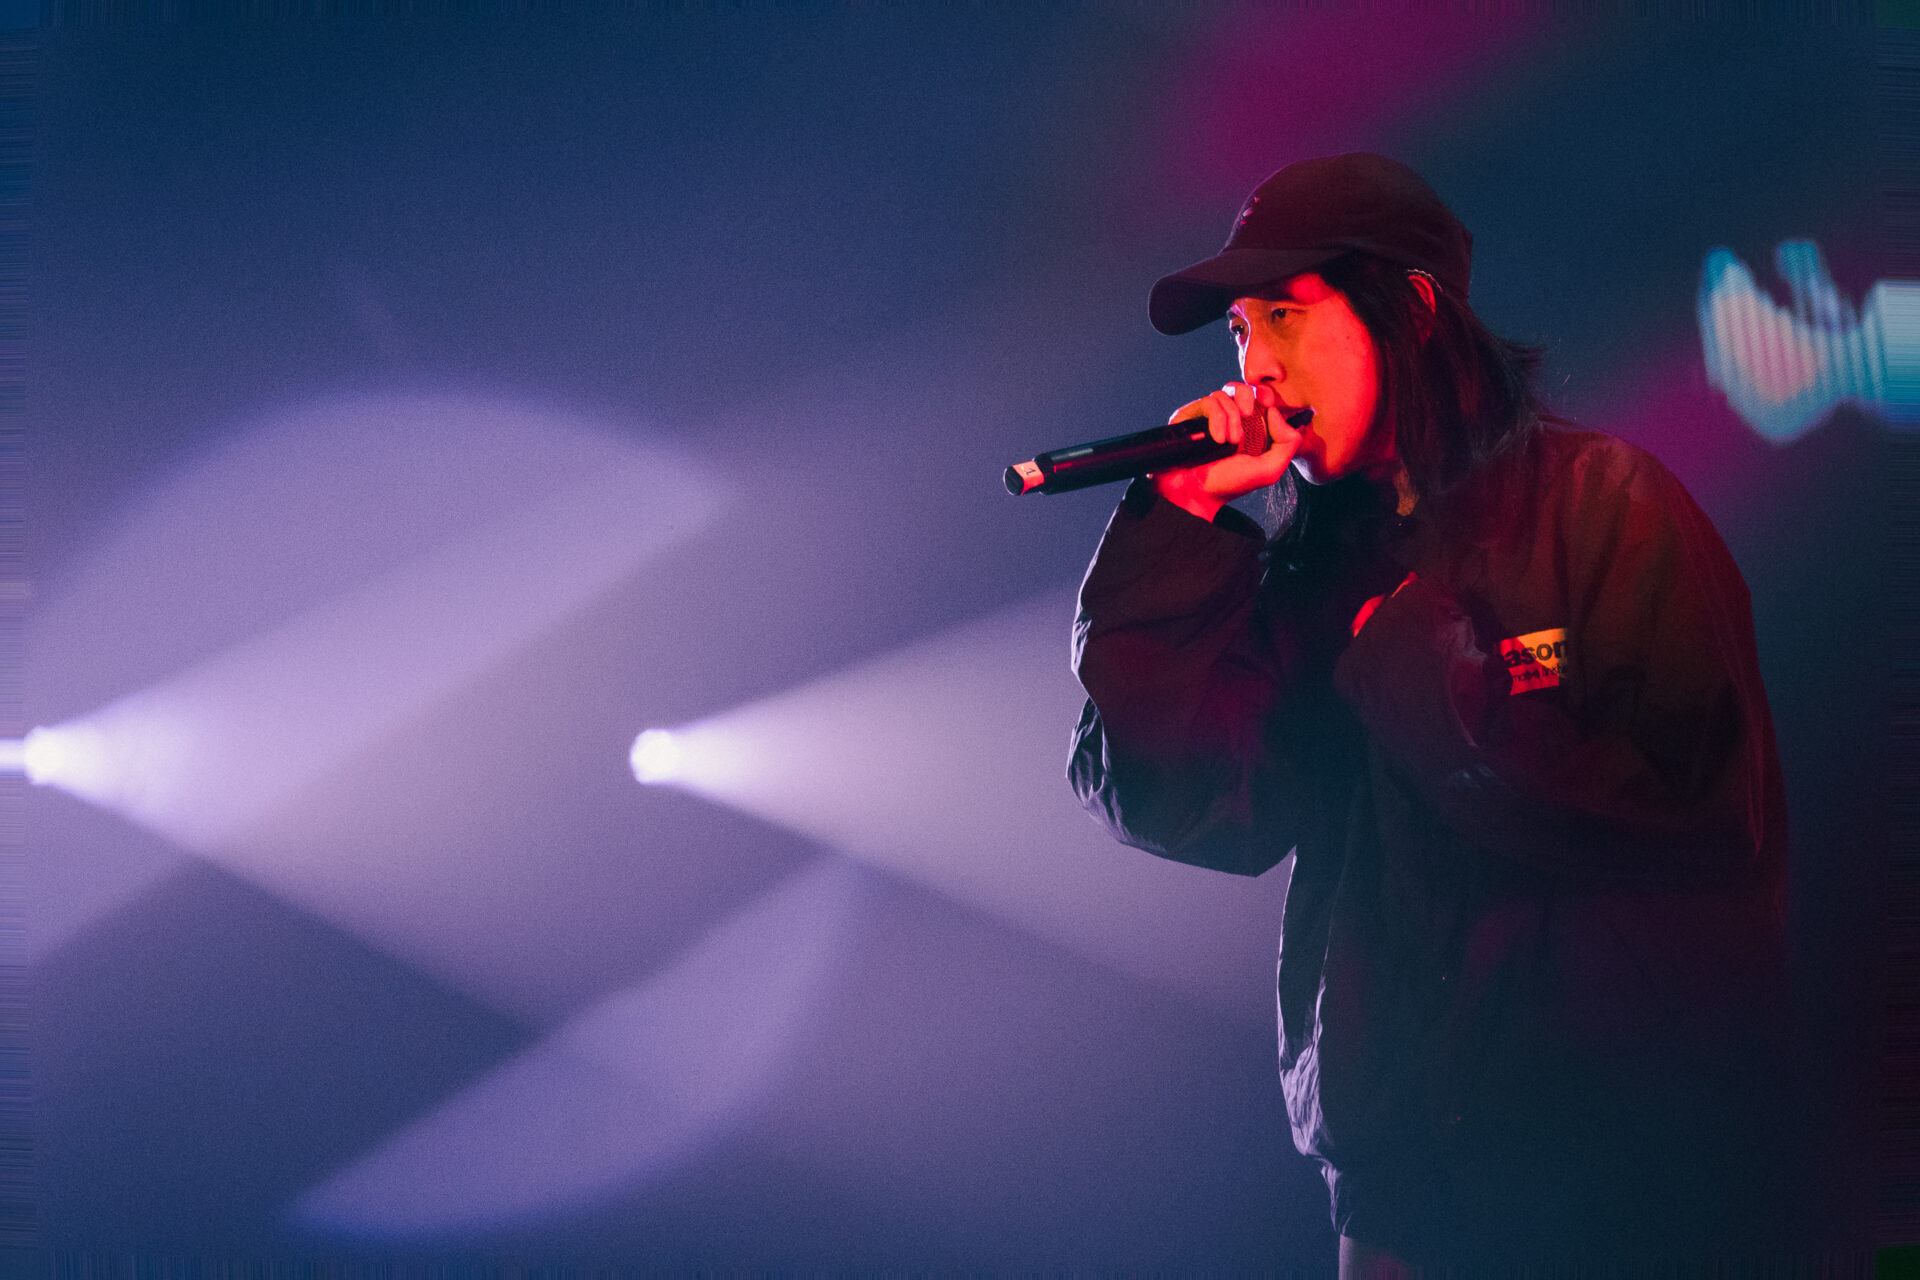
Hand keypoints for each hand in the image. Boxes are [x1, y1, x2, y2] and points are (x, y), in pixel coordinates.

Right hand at [1152, 381, 1300, 521]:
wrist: (1196, 493)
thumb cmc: (1230, 485)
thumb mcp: (1270, 469)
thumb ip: (1288, 442)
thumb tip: (1274, 411)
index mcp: (1250, 427)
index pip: (1259, 396)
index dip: (1265, 392)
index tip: (1268, 403)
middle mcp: (1229, 419)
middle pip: (1242, 387)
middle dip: (1248, 398)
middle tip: (1247, 415)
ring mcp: (1209, 417)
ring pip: (1224, 394)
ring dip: (1231, 417)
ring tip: (1229, 441)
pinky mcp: (1190, 416)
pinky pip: (1208, 402)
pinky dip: (1216, 419)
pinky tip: (1216, 438)